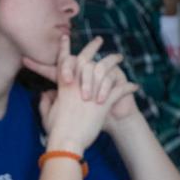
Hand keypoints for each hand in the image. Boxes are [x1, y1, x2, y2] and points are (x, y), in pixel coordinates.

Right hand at [23, 36, 136, 153]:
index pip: (63, 62)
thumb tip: (46, 93)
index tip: (66, 37)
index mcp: (63, 86)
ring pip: (105, 71)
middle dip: (93, 47)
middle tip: (99, 39)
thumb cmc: (55, 130)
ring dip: (113, 62)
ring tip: (120, 57)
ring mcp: (91, 93)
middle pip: (87, 59)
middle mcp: (77, 85)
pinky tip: (135, 86)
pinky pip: (118, 91)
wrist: (67, 142)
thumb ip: (45, 101)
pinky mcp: (103, 104)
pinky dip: (127, 88)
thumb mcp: (46, 114)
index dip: (65, 48)